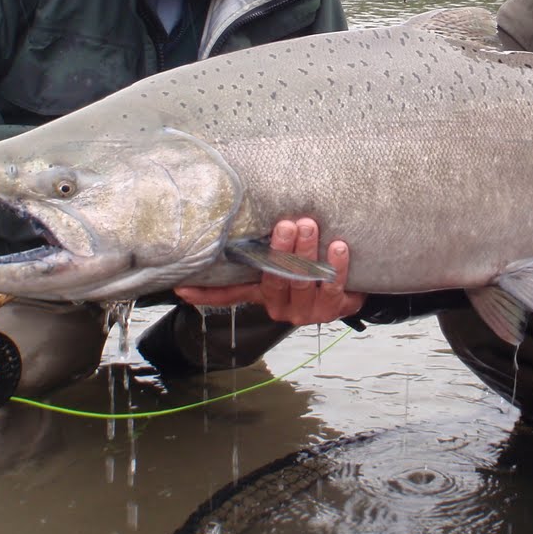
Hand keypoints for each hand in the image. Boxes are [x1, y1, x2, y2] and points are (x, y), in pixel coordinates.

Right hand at [175, 216, 365, 325]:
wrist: (349, 291)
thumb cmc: (312, 270)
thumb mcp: (284, 262)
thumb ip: (265, 251)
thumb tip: (238, 222)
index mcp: (262, 294)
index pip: (230, 295)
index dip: (206, 294)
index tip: (183, 289)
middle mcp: (279, 306)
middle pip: (274, 279)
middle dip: (280, 250)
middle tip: (286, 225)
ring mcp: (304, 311)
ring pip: (303, 281)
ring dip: (306, 253)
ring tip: (309, 226)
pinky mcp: (330, 311)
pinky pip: (332, 287)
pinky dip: (335, 266)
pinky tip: (338, 247)